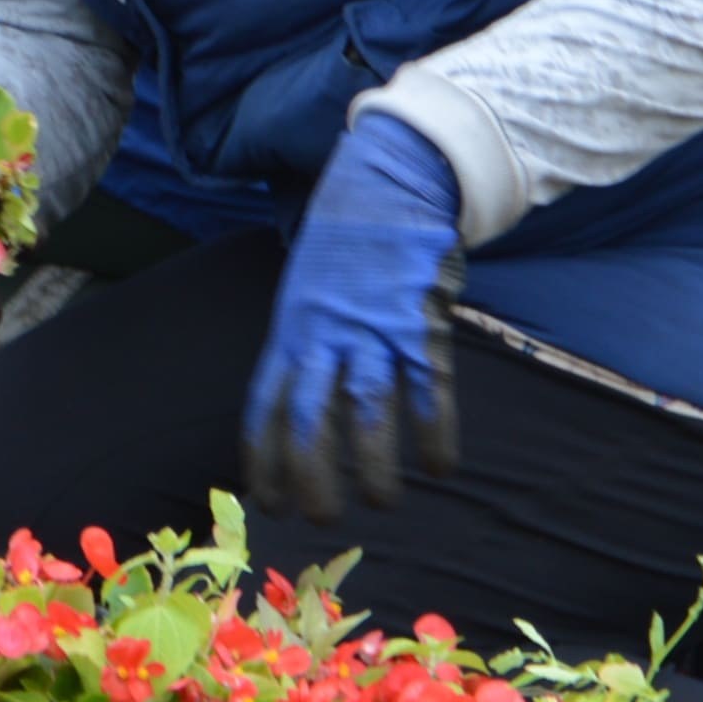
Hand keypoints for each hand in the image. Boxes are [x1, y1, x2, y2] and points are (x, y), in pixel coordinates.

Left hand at [243, 112, 464, 521]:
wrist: (390, 181)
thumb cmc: (347, 250)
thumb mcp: (306, 296)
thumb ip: (303, 349)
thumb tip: (299, 412)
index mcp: (289, 332)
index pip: (263, 409)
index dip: (262, 462)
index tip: (267, 503)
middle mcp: (322, 335)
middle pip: (307, 420)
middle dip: (311, 479)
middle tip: (323, 520)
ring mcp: (370, 330)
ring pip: (365, 412)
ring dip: (372, 468)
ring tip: (383, 503)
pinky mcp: (418, 323)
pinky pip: (427, 390)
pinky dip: (435, 434)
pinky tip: (439, 467)